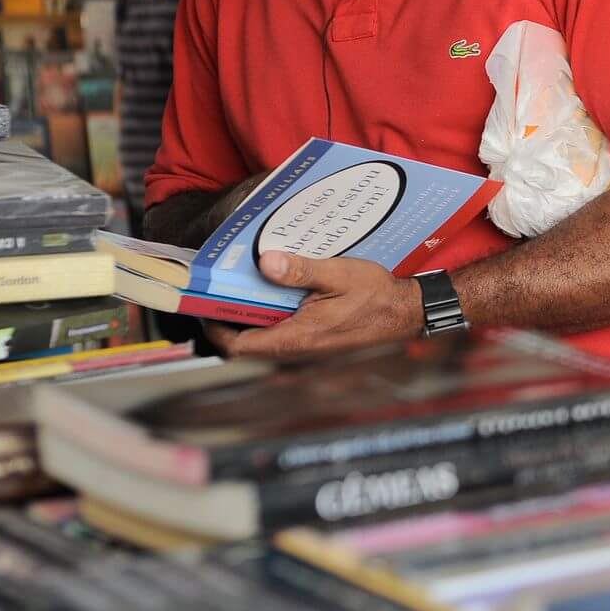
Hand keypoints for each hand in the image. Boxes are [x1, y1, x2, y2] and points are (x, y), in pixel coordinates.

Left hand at [202, 252, 423, 361]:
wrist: (405, 313)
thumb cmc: (375, 295)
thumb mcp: (338, 274)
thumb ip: (300, 270)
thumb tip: (264, 262)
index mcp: (296, 336)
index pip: (238, 346)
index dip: (215, 328)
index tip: (204, 304)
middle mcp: (296, 347)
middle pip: (245, 342)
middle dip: (228, 316)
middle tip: (220, 286)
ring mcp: (305, 346)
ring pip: (262, 335)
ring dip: (250, 313)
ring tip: (244, 281)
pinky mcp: (313, 339)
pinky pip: (280, 329)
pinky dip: (270, 312)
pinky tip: (275, 286)